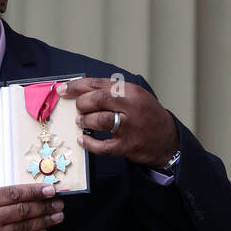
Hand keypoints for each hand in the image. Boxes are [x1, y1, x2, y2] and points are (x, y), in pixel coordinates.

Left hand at [56, 77, 178, 167]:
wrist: (167, 138)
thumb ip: (112, 92)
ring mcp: (129, 127)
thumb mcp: (134, 96)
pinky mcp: (127, 146)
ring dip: (85, 121)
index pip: (99, 83)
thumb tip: (82, 91)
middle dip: (81, 104)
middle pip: (98, 99)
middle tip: (77, 109)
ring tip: (80, 122)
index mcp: (130, 90)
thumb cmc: (146, 115)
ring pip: (99, 120)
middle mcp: (131, 106)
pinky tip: (83, 140)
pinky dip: (89, 143)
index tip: (62, 90)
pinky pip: (103, 147)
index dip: (77, 86)